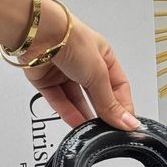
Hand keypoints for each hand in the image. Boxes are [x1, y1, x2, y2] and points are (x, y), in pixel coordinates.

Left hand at [22, 0, 139, 129]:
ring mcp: (65, 72)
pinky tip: (78, 125)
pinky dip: (68, 113)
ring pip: (77, 100)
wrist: (38, 34)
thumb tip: (127, 122)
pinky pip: (60, 102)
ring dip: (86, 116)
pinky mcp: (47, 81)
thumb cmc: (71, 39)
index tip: (127, 124)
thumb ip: (110, 103)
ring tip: (94, 132)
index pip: (118, 87)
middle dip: (104, 113)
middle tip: (111, 131)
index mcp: (103, 56)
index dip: (123, 106)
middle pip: (97, 95)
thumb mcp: (99, 74)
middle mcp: (84, 63)